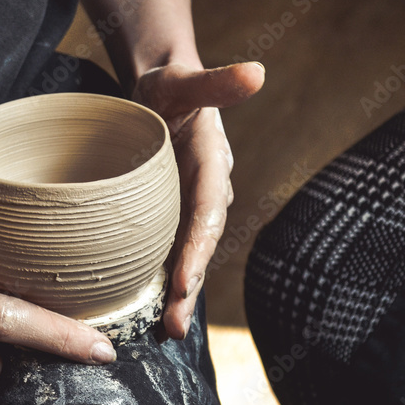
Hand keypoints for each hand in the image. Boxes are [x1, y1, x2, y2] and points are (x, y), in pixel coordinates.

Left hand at [133, 61, 264, 338]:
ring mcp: (186, 209)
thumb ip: (214, 82)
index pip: (207, 213)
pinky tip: (148, 310)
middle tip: (173, 326)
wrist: (158, 93)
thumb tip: (256, 72)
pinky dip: (160, 279)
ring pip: (185, 256)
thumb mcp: (183, 79)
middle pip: (199, 247)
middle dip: (189, 287)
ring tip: (167, 332)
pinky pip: (166, 250)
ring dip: (178, 295)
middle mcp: (205, 195)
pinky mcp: (168, 216)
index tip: (183, 281)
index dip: (198, 248)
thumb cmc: (169, 86)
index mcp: (212, 167)